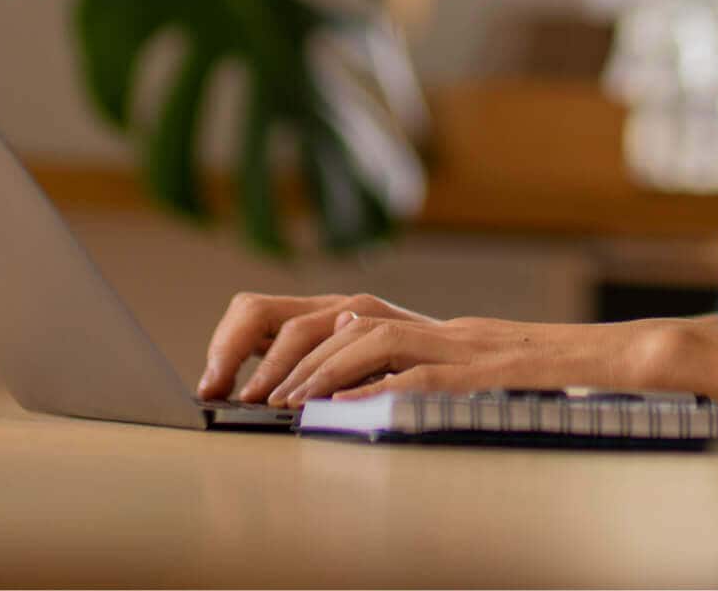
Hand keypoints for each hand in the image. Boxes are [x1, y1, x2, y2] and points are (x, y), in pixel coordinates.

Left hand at [197, 292, 431, 400]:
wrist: (505, 356)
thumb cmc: (432, 366)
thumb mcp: (365, 361)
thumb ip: (319, 363)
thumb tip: (258, 389)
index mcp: (336, 313)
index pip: (261, 312)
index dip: (229, 346)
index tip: (212, 386)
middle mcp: (359, 311)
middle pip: (290, 321)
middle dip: (256, 359)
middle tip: (242, 401)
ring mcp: (397, 326)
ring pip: (332, 333)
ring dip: (300, 372)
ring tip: (282, 406)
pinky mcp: (436, 354)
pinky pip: (389, 356)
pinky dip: (358, 378)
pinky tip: (336, 403)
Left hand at [267, 315, 666, 405]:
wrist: (625, 359)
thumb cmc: (561, 380)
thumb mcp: (487, 378)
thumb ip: (439, 377)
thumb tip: (378, 395)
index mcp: (447, 333)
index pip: (357, 320)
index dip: (305, 343)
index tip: (270, 376)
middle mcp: (450, 330)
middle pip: (353, 322)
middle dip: (300, 357)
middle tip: (263, 393)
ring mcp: (468, 347)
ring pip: (377, 339)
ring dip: (326, 371)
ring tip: (290, 402)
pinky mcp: (486, 371)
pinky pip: (425, 375)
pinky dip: (380, 388)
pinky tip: (348, 406)